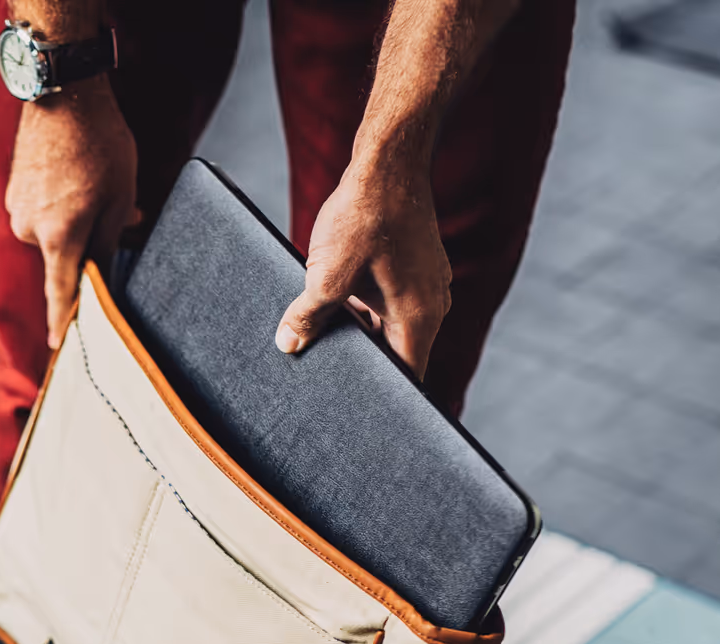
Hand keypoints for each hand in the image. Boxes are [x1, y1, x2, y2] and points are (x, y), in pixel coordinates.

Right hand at [5, 76, 138, 348]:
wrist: (62, 93)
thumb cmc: (101, 143)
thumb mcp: (120, 195)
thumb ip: (107, 241)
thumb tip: (100, 270)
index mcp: (61, 236)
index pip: (63, 292)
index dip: (64, 321)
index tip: (59, 347)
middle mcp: (31, 229)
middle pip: (64, 256)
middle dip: (88, 243)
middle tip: (117, 209)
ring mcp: (17, 210)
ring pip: (53, 232)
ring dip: (75, 220)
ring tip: (94, 183)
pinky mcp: (12, 193)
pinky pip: (40, 213)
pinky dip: (60, 204)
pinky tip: (74, 175)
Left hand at [275, 157, 451, 378]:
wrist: (387, 162)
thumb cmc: (365, 216)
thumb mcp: (326, 273)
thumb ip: (308, 316)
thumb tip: (289, 345)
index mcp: (419, 317)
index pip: (405, 376)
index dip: (379, 395)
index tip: (352, 406)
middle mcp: (431, 305)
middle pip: (395, 353)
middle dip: (359, 362)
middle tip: (325, 373)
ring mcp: (424, 285)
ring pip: (386, 326)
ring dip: (355, 331)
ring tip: (321, 334)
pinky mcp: (412, 268)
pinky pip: (386, 302)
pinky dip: (361, 308)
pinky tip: (330, 302)